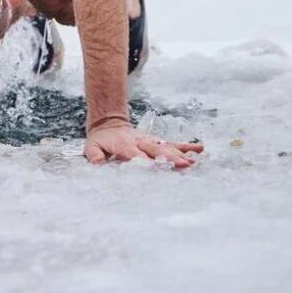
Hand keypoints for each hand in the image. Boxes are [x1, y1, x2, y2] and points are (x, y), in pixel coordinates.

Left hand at [85, 123, 203, 168]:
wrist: (108, 125)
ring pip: (166, 147)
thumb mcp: (91, 147)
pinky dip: (186, 146)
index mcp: (124, 145)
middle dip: (169, 158)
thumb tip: (97, 162)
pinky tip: (200, 149)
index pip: (135, 154)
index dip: (145, 161)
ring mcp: (150, 141)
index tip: (156, 167)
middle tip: (184, 165)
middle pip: (156, 151)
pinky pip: (172, 143)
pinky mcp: (157, 142)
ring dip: (180, 154)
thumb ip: (94, 155)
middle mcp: (140, 142)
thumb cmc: (101, 141)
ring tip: (193, 161)